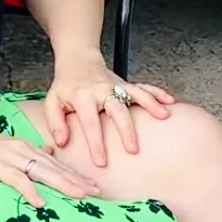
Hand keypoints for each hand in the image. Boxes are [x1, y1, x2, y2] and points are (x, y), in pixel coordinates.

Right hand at [0, 119, 98, 208]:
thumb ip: (21, 155)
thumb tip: (43, 154)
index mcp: (22, 146)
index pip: (54, 162)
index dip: (73, 174)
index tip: (91, 185)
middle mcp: (20, 149)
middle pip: (54, 167)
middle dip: (77, 180)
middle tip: (97, 192)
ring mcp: (8, 156)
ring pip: (43, 172)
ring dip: (64, 184)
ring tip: (81, 195)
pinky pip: (17, 180)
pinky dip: (30, 191)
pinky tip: (42, 204)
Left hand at [42, 52, 175, 167]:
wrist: (78, 60)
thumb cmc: (65, 85)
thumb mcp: (52, 102)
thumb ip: (55, 122)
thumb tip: (62, 142)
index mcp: (82, 97)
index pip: (90, 122)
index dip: (96, 142)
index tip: (101, 161)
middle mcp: (101, 90)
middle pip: (117, 110)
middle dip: (126, 130)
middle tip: (133, 150)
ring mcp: (116, 86)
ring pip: (135, 95)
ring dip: (150, 105)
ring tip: (163, 117)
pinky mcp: (126, 84)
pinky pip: (144, 87)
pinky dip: (157, 93)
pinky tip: (169, 103)